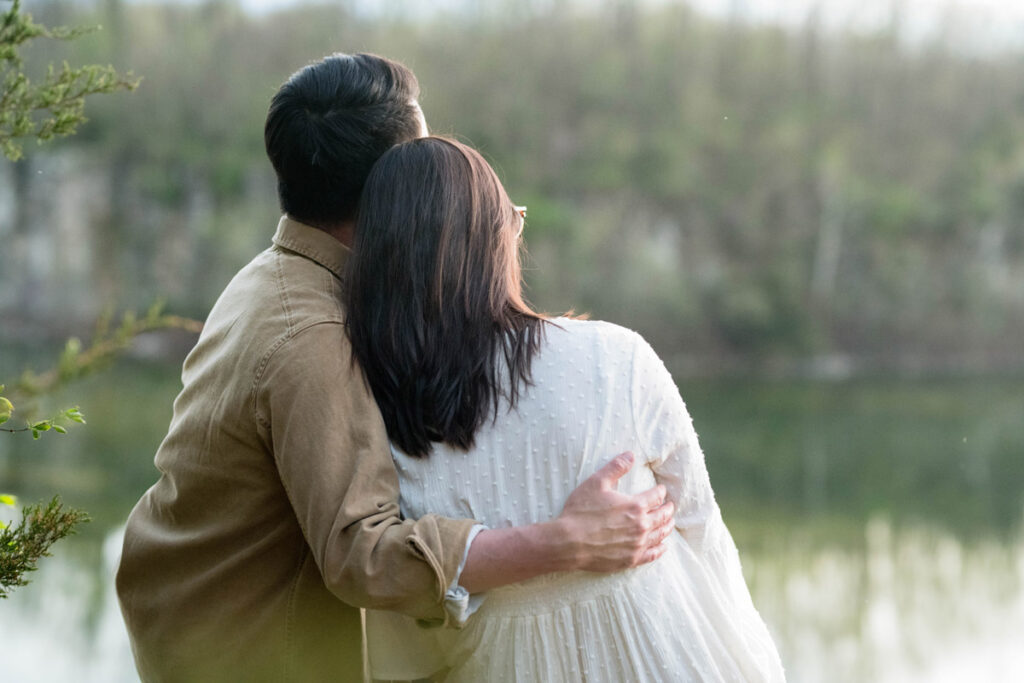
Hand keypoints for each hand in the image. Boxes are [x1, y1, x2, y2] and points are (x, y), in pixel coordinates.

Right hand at [555, 451, 674, 571]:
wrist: (568, 542)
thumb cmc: (581, 511)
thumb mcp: (596, 483)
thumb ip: (615, 468)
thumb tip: (630, 455)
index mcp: (635, 505)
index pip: (656, 496)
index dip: (660, 492)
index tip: (662, 490)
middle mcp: (641, 525)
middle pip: (662, 516)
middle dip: (668, 509)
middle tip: (670, 506)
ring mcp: (637, 544)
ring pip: (660, 534)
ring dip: (667, 527)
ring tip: (670, 522)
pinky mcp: (631, 559)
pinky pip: (652, 555)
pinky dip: (660, 549)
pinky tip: (663, 546)